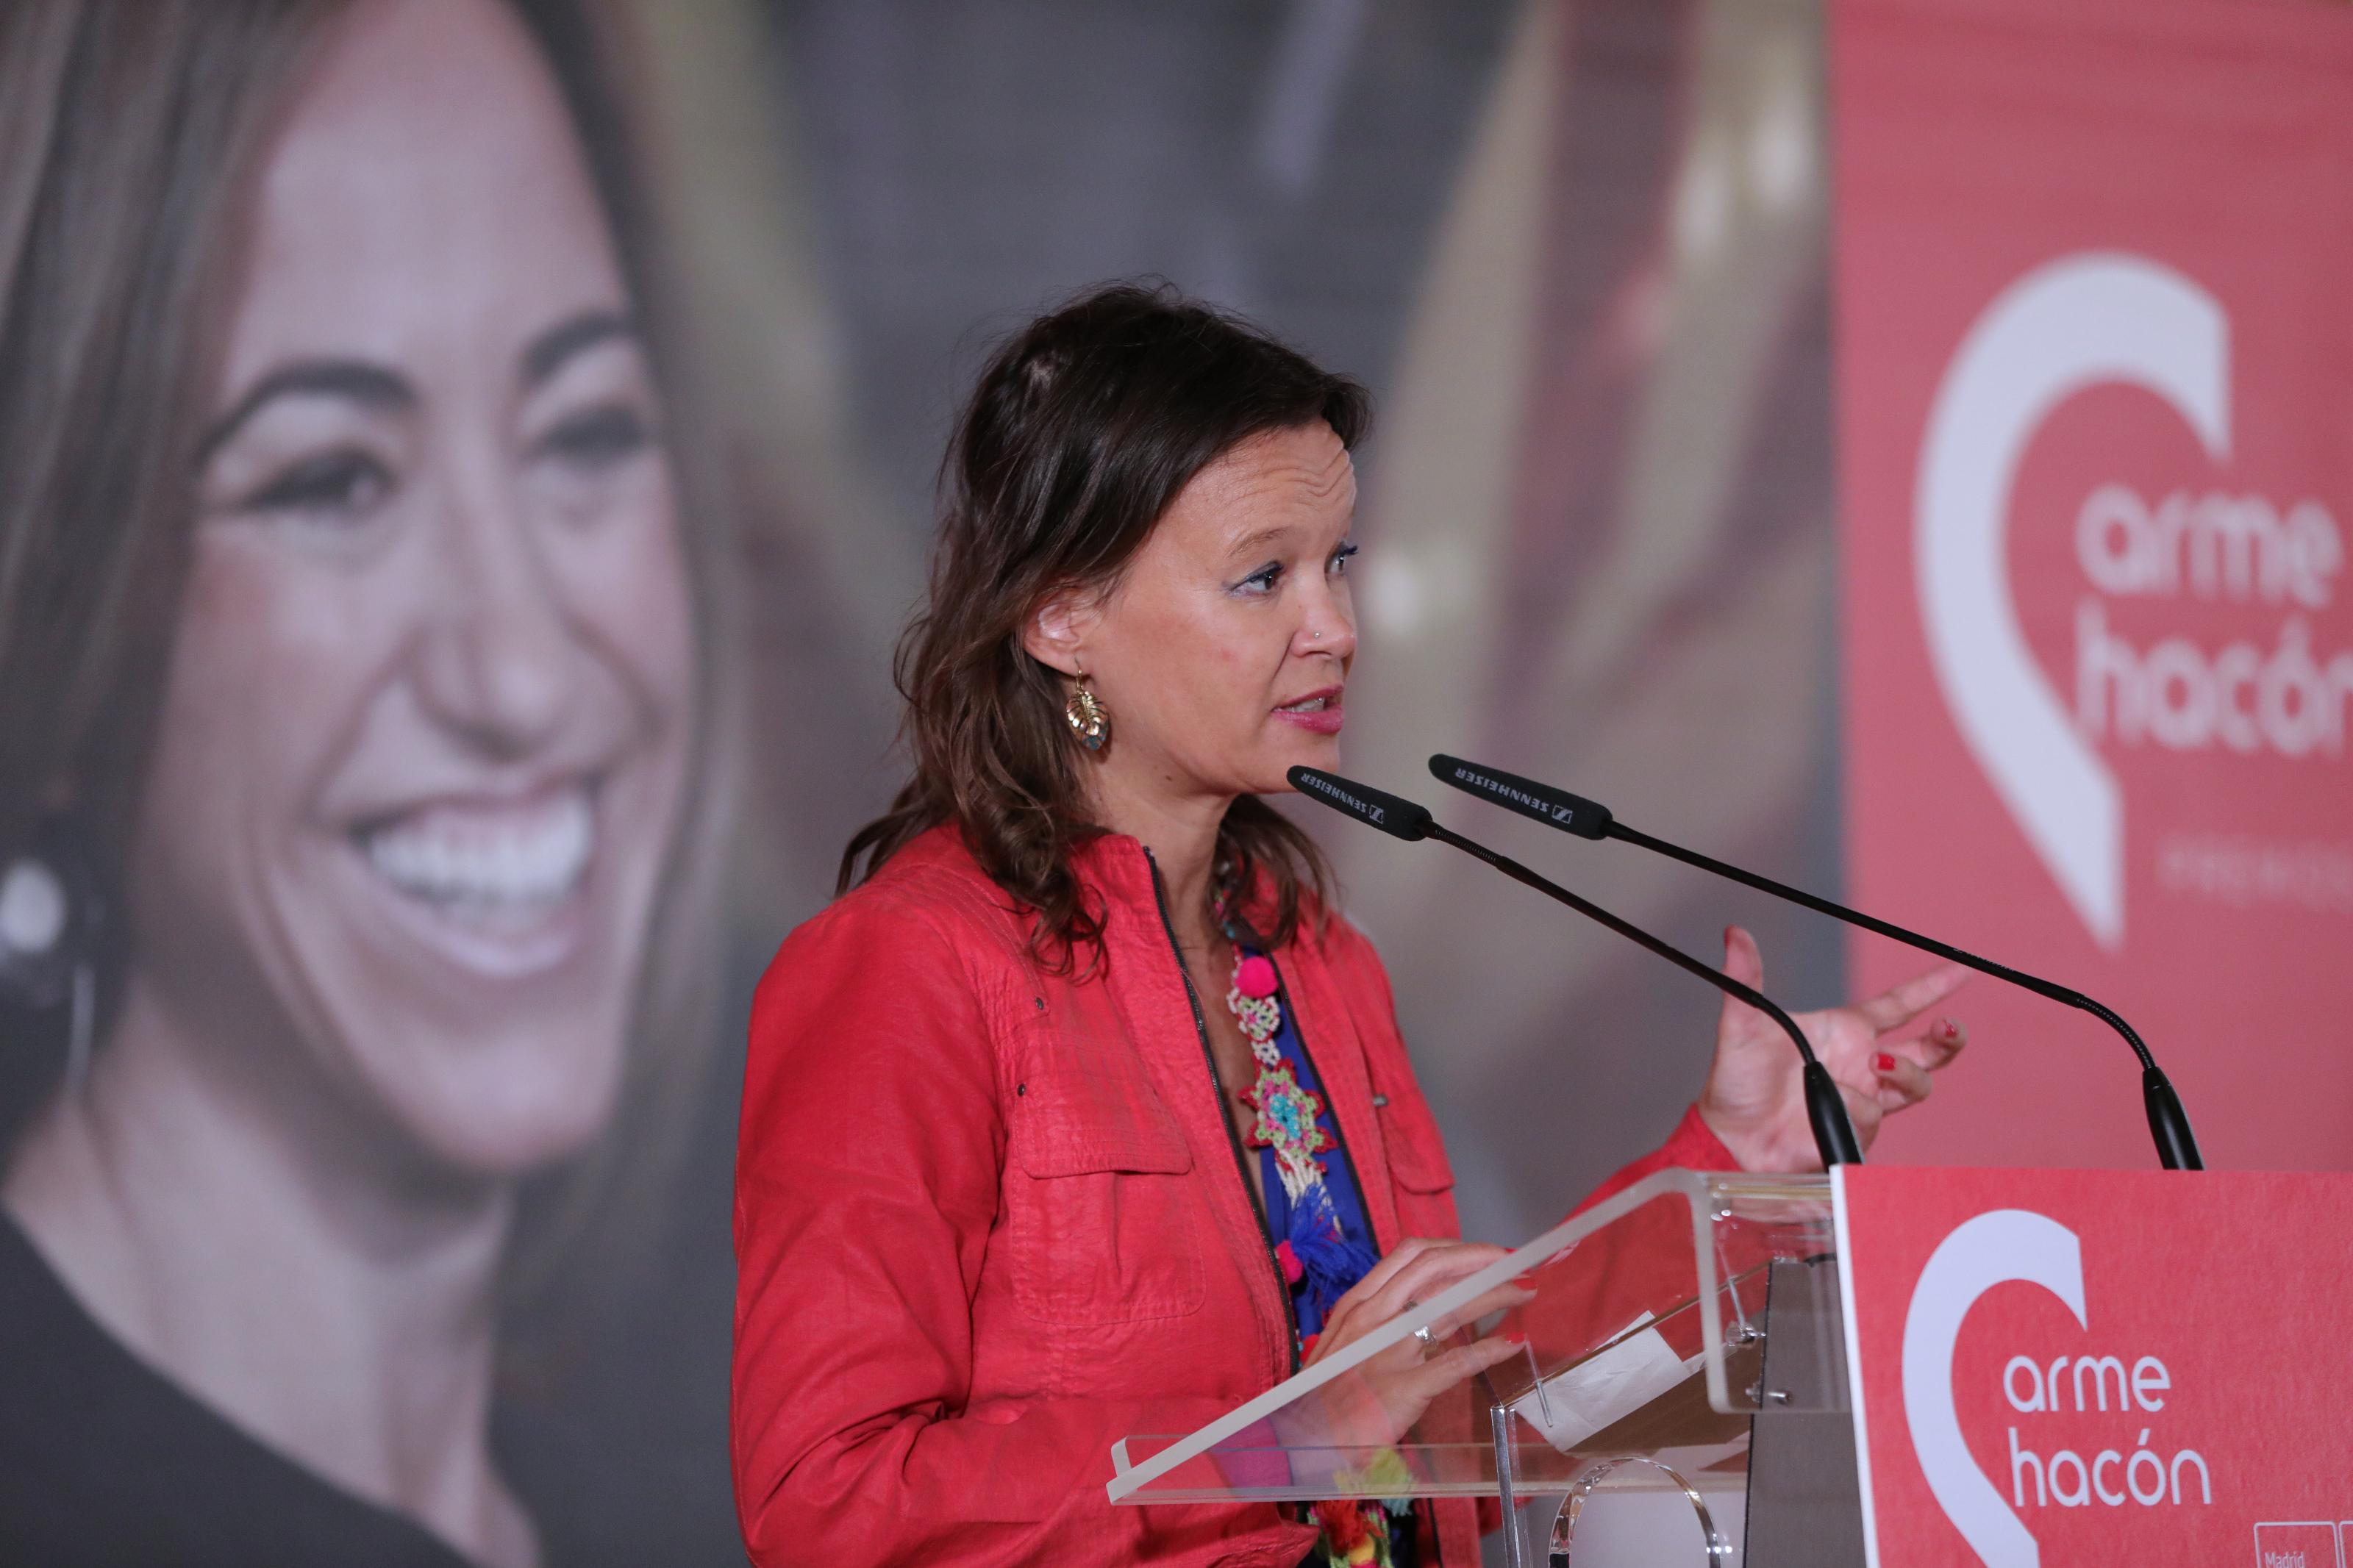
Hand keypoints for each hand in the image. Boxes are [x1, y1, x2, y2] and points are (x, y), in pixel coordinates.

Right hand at [1301, 1238, 1534, 1443]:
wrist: (1303, 1444)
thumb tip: (1419, 1303)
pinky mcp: (1403, 1389)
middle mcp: (1373, 1319)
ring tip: (1525, 1292)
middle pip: (1435, 1269)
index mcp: (1358, 1304)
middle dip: (1481, 1260)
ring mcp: (1388, 1352)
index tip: (1486, 1254)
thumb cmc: (1324, 1396)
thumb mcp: (1343, 1343)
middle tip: (1515, 1265)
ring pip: (1449, 1306)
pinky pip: (1454, 1363)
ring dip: (1494, 1294)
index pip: (1411, 1255)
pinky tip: (1510, 1343)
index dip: (1455, 1248)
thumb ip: (1377, 1320)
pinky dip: (1487, 1349)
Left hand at [1696, 926, 1968, 1172]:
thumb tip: (1735, 933)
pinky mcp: (1860, 1132)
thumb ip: (1745, 978)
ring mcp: (1865, 1100)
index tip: (1963, 968)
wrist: (1731, 1139)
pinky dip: (1857, 1106)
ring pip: (1916, 1084)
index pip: (1900, 1004)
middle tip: (1947, 1026)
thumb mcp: (1741, 1026)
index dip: (1933, 987)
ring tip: (1875, 1062)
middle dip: (1949, 1038)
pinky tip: (1830, 1104)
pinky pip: (1876, 1115)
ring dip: (1903, 1071)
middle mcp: (1862, 1064)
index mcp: (1845, 1032)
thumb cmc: (1736, 1083)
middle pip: (1929, 1052)